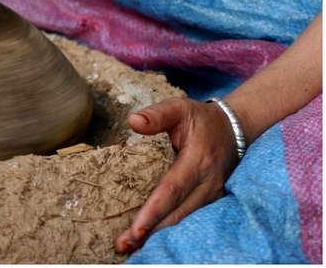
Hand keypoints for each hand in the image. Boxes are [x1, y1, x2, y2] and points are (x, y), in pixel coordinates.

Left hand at [114, 97, 239, 253]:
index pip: (172, 190)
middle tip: (123, 246)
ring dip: (160, 237)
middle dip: (151, 233)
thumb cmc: (201, 119)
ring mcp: (213, 195)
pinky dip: (173, 232)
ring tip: (133, 250)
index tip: (135, 229)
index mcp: (197, 161)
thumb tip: (133, 121)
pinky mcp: (213, 201)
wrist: (235, 127)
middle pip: (177, 214)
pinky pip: (192, 219)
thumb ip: (157, 114)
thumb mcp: (180, 108)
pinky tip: (154, 241)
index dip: (154, 211)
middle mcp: (208, 183)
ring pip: (186, 221)